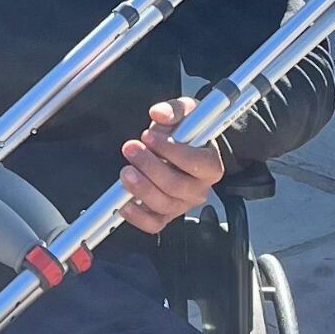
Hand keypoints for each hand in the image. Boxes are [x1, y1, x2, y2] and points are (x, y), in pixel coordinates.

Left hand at [118, 97, 223, 234]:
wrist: (184, 149)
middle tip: (132, 149)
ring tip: (126, 171)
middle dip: (150, 167)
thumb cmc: (187, 133)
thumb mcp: (187, 112)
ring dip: (141, 188)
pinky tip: (124, 202)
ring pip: (163, 204)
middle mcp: (199, 188)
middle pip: (176, 186)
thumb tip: (160, 114)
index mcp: (210, 164)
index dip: (171, 151)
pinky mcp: (166, 214)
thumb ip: (174, 109)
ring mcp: (183, 204)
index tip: (149, 136)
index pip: (195, 163)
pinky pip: (154, 223)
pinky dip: (137, 217)